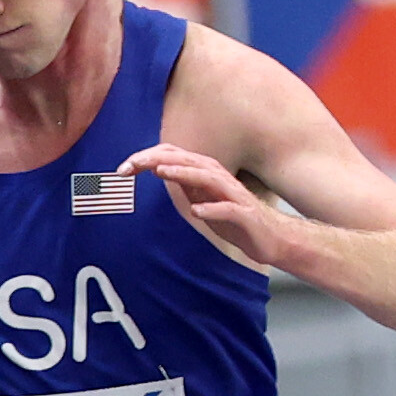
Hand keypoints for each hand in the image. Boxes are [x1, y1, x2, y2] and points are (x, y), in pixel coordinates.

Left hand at [120, 144, 296, 270]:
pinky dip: (212, 209)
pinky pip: (228, 210)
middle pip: (187, 161)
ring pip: (207, 178)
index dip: (148, 158)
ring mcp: (234, 196)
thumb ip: (186, 185)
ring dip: (184, 174)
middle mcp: (220, 179)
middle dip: (157, 160)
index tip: (123, 168)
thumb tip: (161, 169)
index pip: (174, 157)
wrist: (273, 238)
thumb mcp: (203, 200)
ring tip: (161, 172)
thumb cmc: (237, 220)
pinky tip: (196, 211)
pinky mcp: (245, 216)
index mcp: (207, 173)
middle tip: (131, 164)